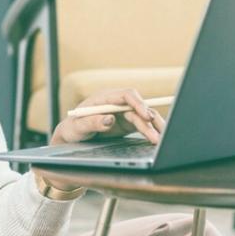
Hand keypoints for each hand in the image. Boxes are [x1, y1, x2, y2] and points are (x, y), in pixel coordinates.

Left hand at [48, 88, 165, 146]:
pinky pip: (143, 125)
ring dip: (153, 126)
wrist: (73, 135)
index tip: (145, 115)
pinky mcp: (128, 123)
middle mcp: (117, 103)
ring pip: (143, 116)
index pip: (126, 95)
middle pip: (139, 107)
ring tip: (161, 140)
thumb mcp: (78, 127)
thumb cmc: (73, 128)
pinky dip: (151, 131)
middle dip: (149, 120)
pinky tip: (158, 139)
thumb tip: (109, 118)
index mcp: (105, 98)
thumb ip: (92, 122)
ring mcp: (123, 113)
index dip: (138, 103)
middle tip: (157, 135)